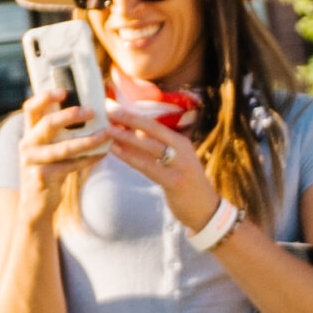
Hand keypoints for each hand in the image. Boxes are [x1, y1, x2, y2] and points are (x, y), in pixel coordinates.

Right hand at [14, 88, 108, 219]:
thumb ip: (60, 133)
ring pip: (63, 147)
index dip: (45, 97)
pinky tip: (102, 154)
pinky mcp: (42, 176)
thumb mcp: (49, 149)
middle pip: (47, 123)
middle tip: (92, 111)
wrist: (36, 205)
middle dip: (71, 115)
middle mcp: (27, 144)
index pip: (31, 108)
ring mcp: (32, 161)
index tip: (64, 91)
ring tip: (106, 134)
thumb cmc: (49, 170)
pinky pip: (70, 165)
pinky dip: (88, 159)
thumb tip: (90, 112)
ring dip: (87, 140)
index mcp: (29, 133)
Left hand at [106, 104, 218, 230]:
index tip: (113, 103)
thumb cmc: (182, 180)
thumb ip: (155, 146)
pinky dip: (130, 157)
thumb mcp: (173, 159)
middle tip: (108, 109)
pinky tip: (115, 150)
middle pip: (153, 128)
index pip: (154, 122)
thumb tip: (127, 131)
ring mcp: (179, 165)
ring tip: (107, 129)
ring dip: (127, 136)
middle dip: (129, 117)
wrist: (204, 208)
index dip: (133, 112)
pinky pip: (148, 167)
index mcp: (180, 141)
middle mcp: (181, 149)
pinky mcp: (174, 182)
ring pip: (149, 146)